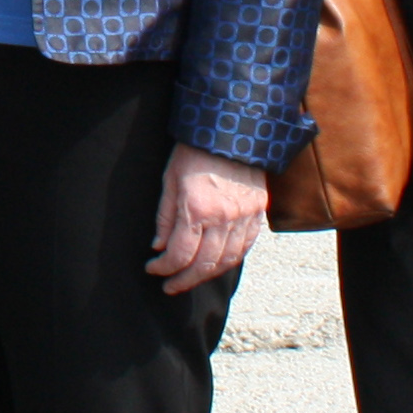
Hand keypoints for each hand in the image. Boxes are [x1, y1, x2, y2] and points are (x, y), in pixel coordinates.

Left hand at [148, 143, 266, 293]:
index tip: (153, 269)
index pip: (180, 254)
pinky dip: (231, 260)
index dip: (164, 268)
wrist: (232, 125)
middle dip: (184, 280)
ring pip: (227, 261)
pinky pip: (246, 247)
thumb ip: (165, 216)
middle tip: (170, 286)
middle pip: (204, 265)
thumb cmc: (195, 149)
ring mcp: (245, 216)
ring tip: (191, 278)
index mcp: (197, 209)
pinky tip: (217, 264)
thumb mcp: (170, 179)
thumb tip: (159, 246)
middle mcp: (224, 218)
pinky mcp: (258, 212)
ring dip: (207, 275)